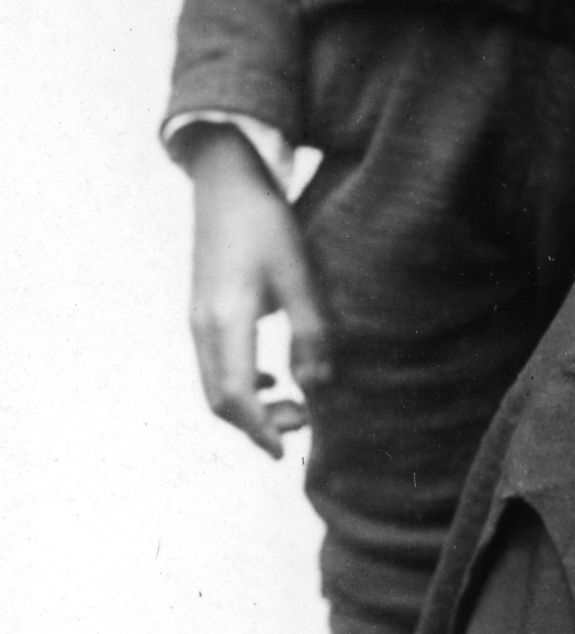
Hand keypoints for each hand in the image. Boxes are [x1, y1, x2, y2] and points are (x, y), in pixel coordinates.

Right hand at [185, 126, 329, 454]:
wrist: (226, 182)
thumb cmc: (267, 223)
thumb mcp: (299, 274)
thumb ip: (310, 332)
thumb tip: (317, 388)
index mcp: (225, 321)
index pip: (233, 397)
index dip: (259, 430)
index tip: (285, 451)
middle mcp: (202, 327)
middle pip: (218, 400)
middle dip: (257, 424)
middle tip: (302, 426)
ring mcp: (197, 320)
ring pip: (213, 385)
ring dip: (249, 406)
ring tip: (294, 406)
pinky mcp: (202, 311)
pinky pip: (213, 365)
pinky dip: (240, 385)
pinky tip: (273, 379)